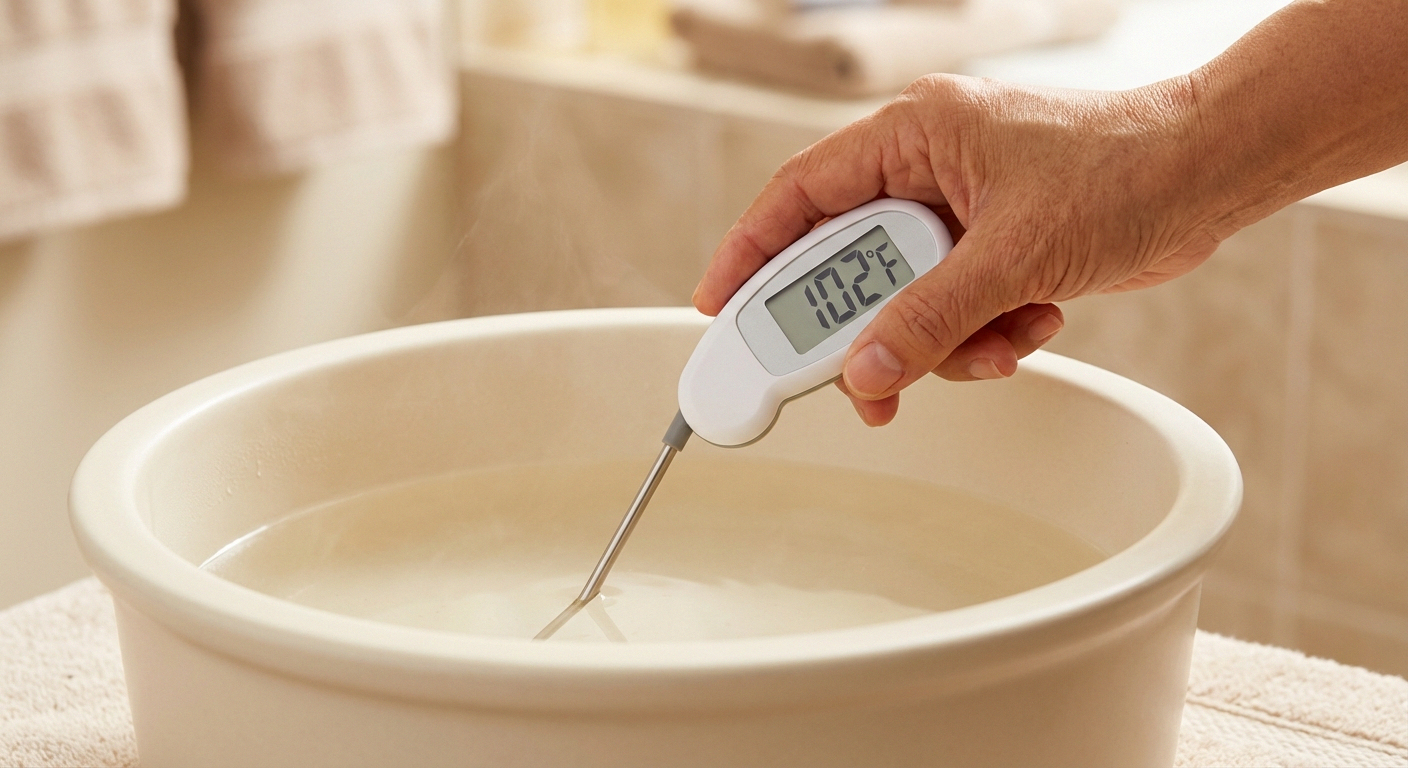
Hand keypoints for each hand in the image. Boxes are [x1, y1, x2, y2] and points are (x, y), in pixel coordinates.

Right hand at [693, 74, 1224, 425]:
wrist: (1210, 176)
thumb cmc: (1125, 170)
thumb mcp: (1013, 254)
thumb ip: (930, 318)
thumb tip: (868, 371)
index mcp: (912, 136)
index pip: (799, 195)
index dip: (749, 252)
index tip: (719, 307)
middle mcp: (926, 170)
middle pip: (849, 264)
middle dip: (867, 328)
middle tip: (861, 378)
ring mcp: (958, 213)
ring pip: (903, 301)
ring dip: (942, 341)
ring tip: (997, 341)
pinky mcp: (991, 250)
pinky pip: (951, 312)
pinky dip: (983, 335)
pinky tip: (1034, 322)